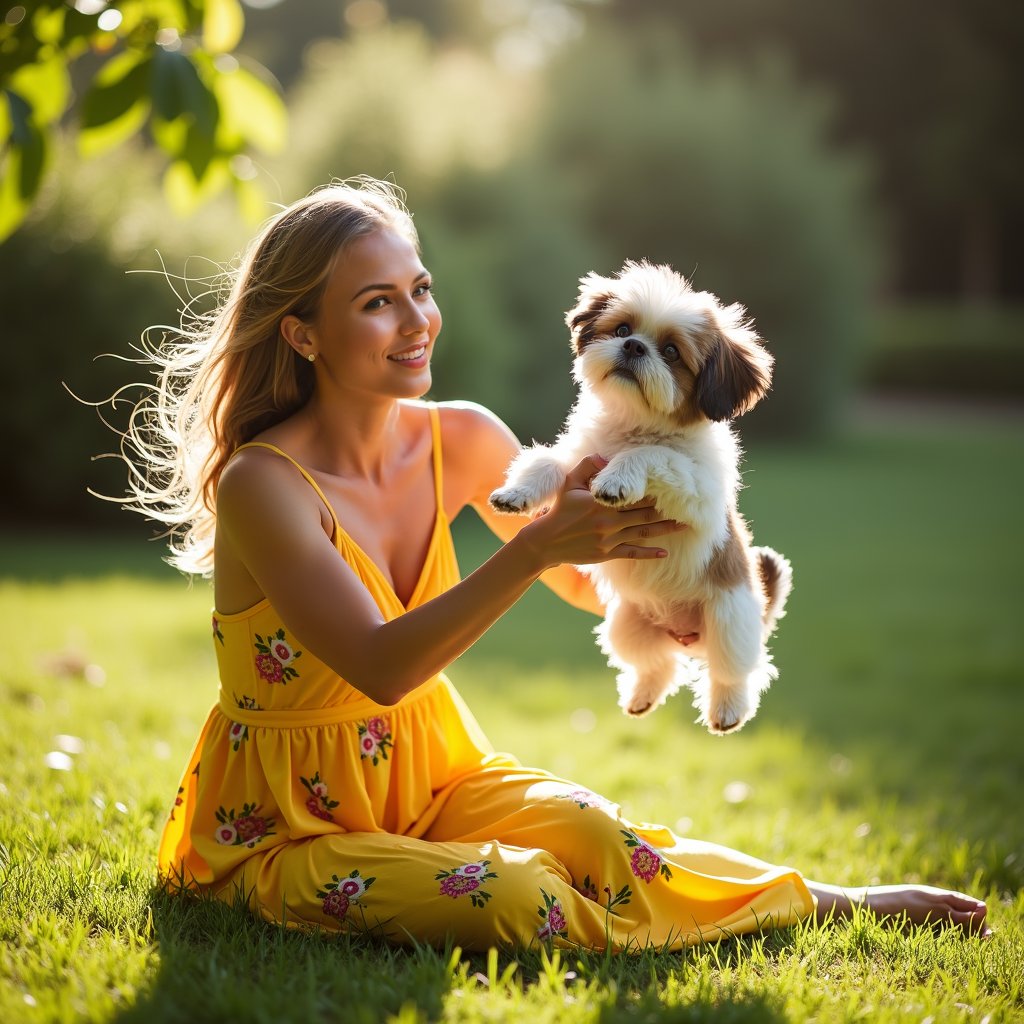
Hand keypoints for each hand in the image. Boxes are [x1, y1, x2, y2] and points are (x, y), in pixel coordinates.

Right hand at [518, 455, 685, 569]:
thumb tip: (604, 457)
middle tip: (687, 505)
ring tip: (685, 525)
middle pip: (644, 513)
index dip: (653, 491)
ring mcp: (609, 539)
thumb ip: (587, 466)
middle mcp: (608, 521)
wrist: (545, 542)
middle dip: (666, 509)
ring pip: (644, 532)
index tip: (670, 486)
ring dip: (665, 529)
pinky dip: (650, 554)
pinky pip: (633, 553)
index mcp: (601, 503)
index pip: (633, 495)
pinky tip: (665, 552)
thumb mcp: (568, 483)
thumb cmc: (558, 510)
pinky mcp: (607, 554)